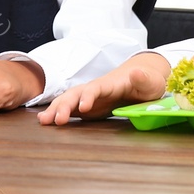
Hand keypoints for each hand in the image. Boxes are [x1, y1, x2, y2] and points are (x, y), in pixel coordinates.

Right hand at [39, 53, 171, 124]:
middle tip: (54, 120)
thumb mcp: (151, 82)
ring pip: (69, 100)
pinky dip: (58, 113)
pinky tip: (46, 121)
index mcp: (111, 84)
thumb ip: (143, 78)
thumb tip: (136, 72)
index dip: (88, 97)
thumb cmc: (148, 82)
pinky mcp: (89, 106)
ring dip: (56, 109)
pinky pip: (70, 108)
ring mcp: (90, 97)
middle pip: (76, 94)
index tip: (82, 108)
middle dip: (64, 105)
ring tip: (43, 121)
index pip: (96, 88)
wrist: (141, 80)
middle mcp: (96, 89)